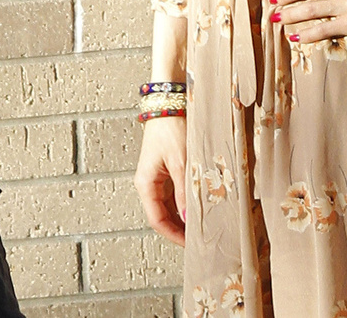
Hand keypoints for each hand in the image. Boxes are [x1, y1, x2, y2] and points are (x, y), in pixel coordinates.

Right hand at [134, 116, 186, 245]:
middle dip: (179, 227)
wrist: (169, 103)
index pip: (156, 220)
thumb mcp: (180, 162)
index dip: (173, 234)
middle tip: (198, 237)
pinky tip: (198, 204)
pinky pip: (175, 192)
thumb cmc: (171, 128)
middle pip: (162, 214)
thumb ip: (184, 191)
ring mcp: (157, 176)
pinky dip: (185, 200)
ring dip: (183, 214)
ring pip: (169, 204)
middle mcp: (149, 182)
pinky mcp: (167, 168)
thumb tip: (187, 217)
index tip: (189, 244)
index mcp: (146, 183)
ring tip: (201, 223)